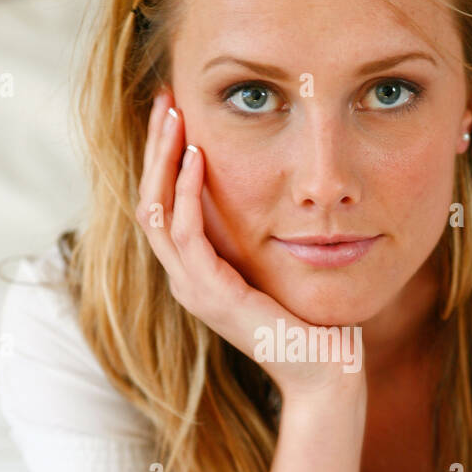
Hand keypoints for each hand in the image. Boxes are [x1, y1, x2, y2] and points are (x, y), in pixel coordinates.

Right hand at [134, 86, 366, 402]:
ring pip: (156, 211)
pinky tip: (197, 157)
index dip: (162, 159)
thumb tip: (275, 190)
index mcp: (196, 273)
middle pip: (148, 201)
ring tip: (174, 116)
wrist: (322, 371)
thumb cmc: (310, 322)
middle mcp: (185, 280)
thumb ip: (262, 234)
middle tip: (164, 99)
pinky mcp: (211, 293)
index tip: (174, 113)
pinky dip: (187, 191)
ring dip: (162, 158)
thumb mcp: (278, 265)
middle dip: (154, 148)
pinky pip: (186, 232)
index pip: (162, 206)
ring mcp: (193, 289)